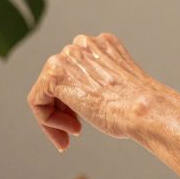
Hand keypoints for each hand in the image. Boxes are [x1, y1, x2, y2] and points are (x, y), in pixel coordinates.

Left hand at [26, 32, 166, 149]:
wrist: (142, 109)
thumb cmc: (139, 106)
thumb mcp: (120, 86)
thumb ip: (101, 82)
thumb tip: (86, 96)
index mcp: (103, 44)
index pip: (77, 70)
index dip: (78, 100)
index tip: (86, 119)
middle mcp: (84, 44)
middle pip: (61, 79)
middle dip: (66, 109)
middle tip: (77, 131)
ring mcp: (68, 57)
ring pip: (46, 90)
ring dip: (57, 117)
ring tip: (72, 134)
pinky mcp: (54, 74)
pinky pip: (37, 99)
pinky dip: (47, 120)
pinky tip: (67, 131)